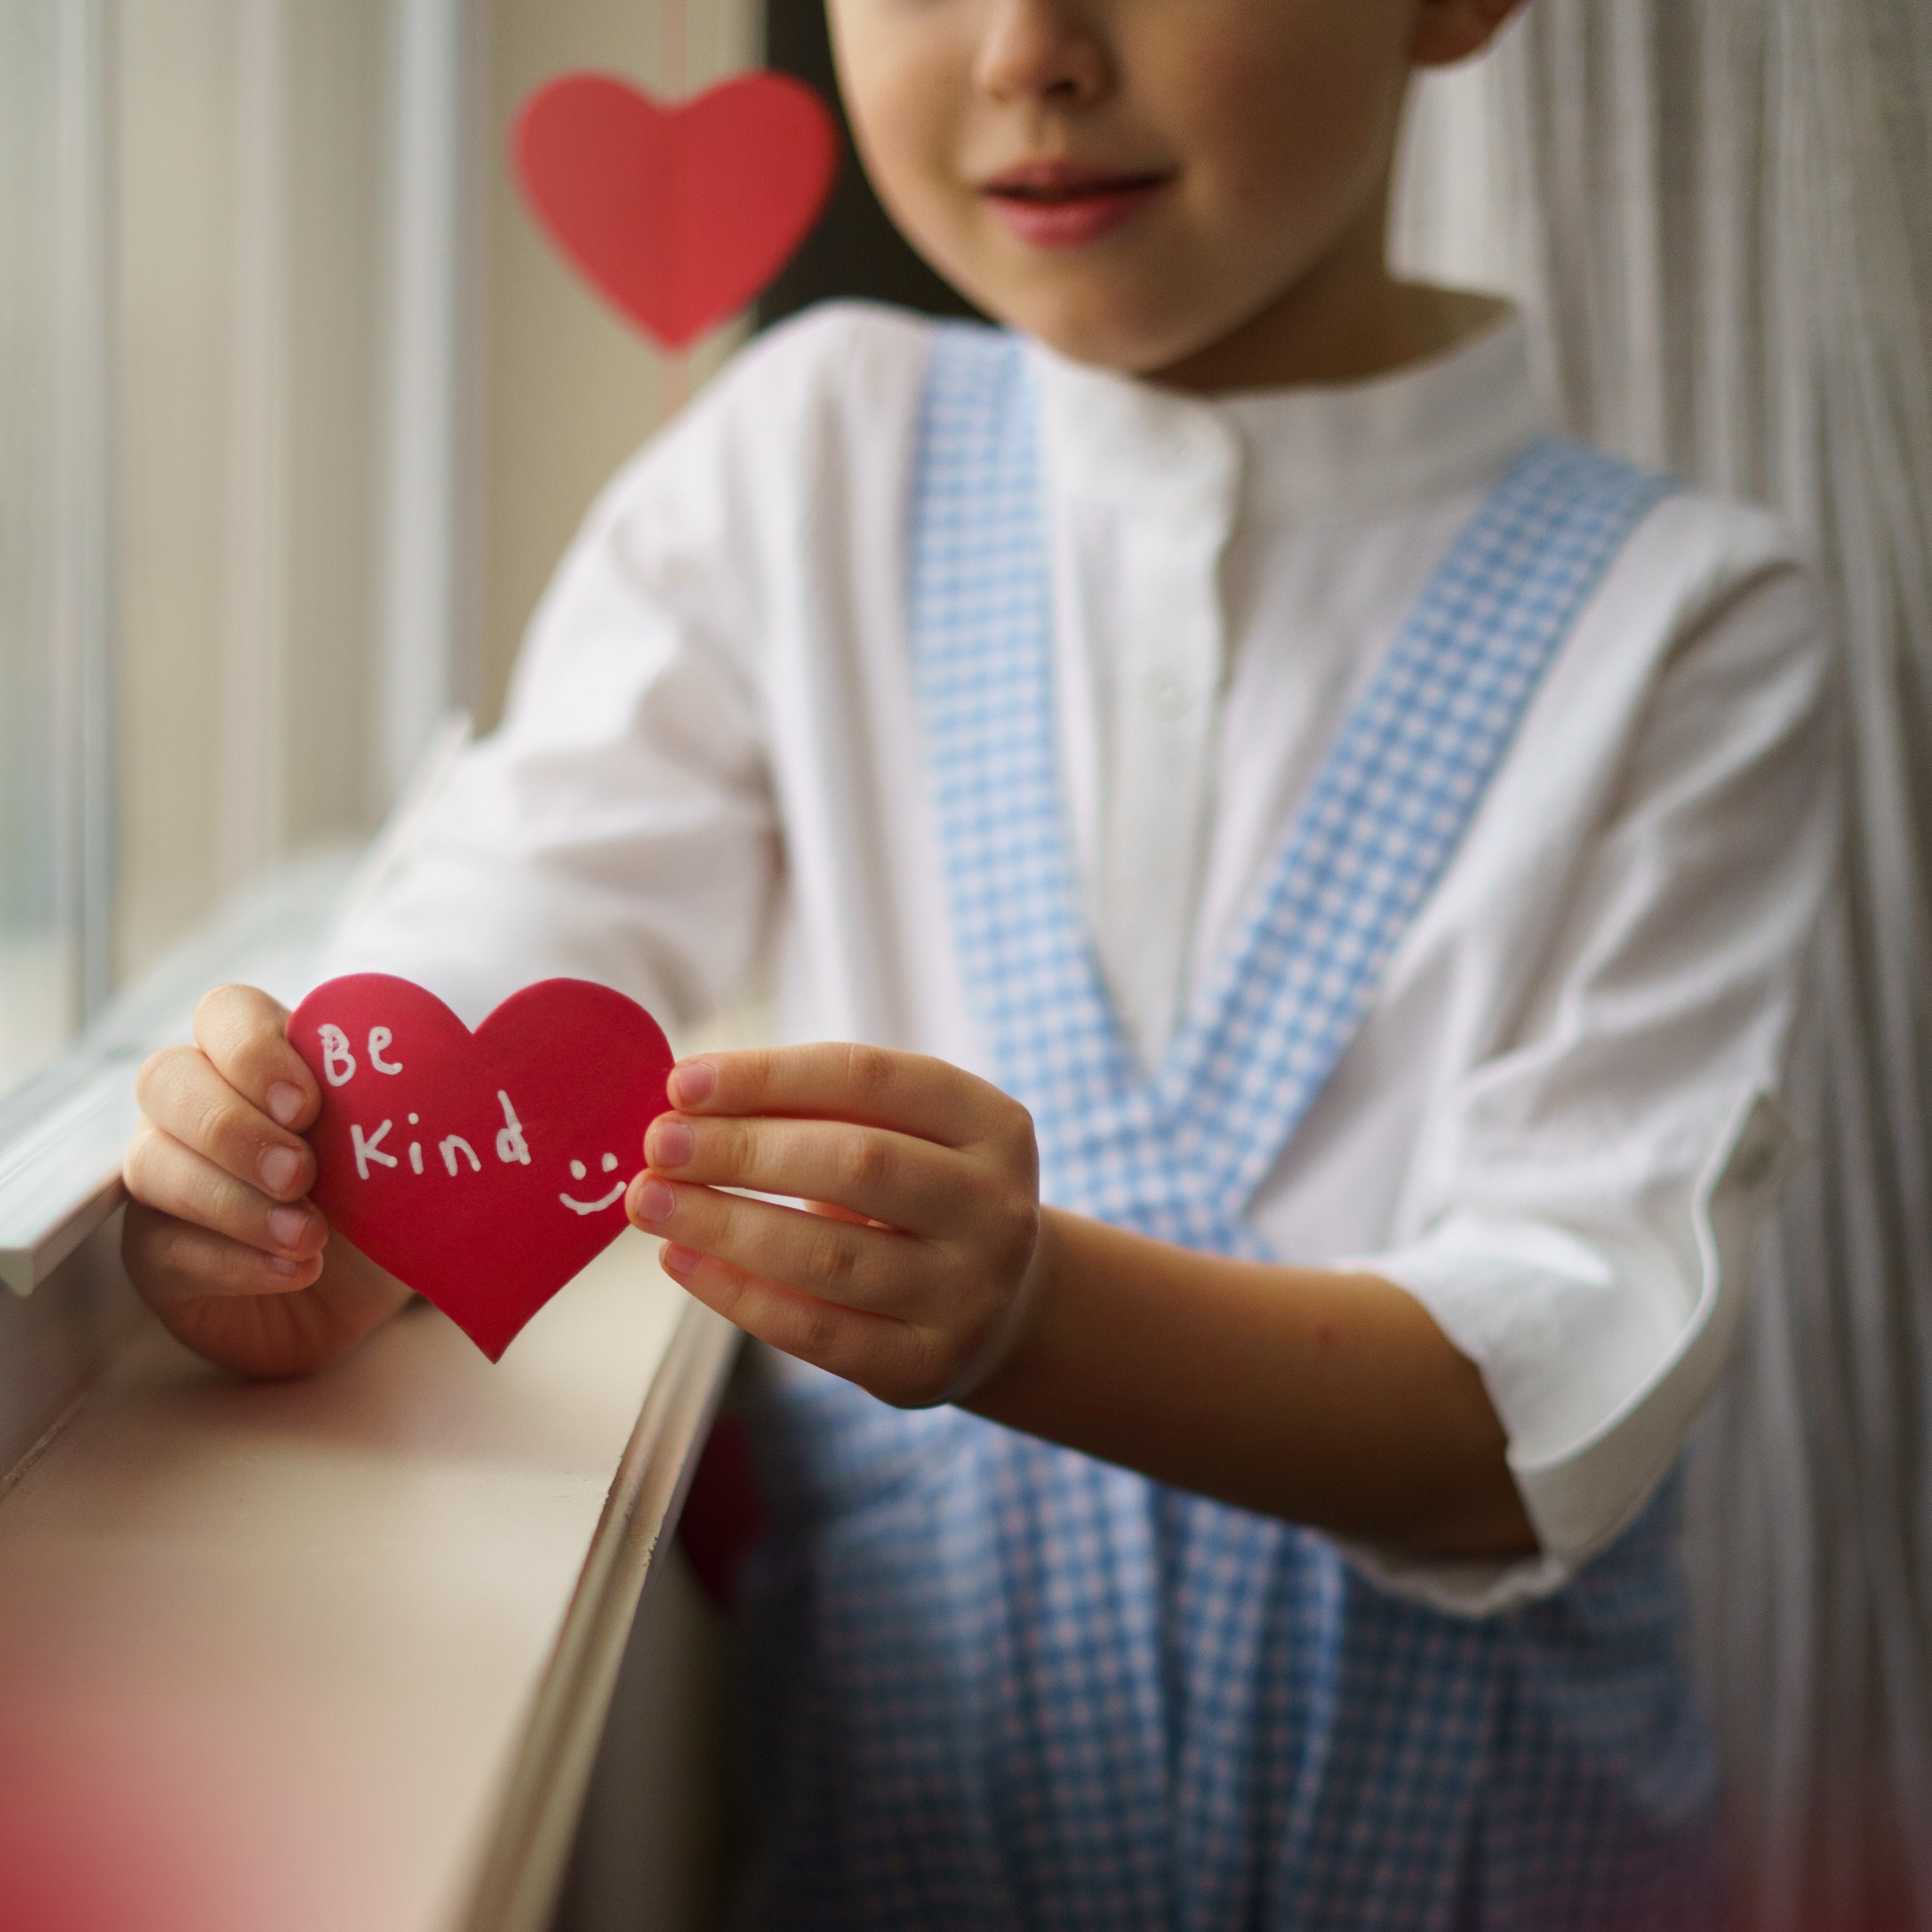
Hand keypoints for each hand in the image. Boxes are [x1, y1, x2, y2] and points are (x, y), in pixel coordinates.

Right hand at [122, 985, 411, 1378]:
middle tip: (302, 1174)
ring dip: (235, 1203)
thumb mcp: (396, 1150)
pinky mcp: (153, 1253)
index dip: (253, 1050)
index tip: (309, 1105)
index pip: (224, 1013)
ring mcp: (163, 1176)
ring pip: (152, 1164)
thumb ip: (388, 1109)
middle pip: (164, 1078)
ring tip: (310, 1237)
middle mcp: (195, 1107)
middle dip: (233, 1128)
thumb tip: (428, 1085)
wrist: (364, 1294)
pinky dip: (234, 1261)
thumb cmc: (382, 1200)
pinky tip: (295, 1270)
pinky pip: (161, 1247)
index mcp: (259, 1059)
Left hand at [627, 1043, 1047, 1407]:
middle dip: (741, 1150)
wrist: (999, 1307)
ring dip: (723, 1224)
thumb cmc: (917, 1196)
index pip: (870, 1079)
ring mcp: (969, 1293)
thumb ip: (814, 1108)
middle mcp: (995, 1207)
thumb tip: (688, 1100)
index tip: (682, 1081)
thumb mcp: (900, 1134)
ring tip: (649, 1200)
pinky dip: (736, 1293)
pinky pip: (814, 1330)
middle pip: (857, 1163)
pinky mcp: (926, 1364)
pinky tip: (680, 1260)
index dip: (770, 1076)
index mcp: (991, 1124)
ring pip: (828, 1256)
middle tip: (657, 1142)